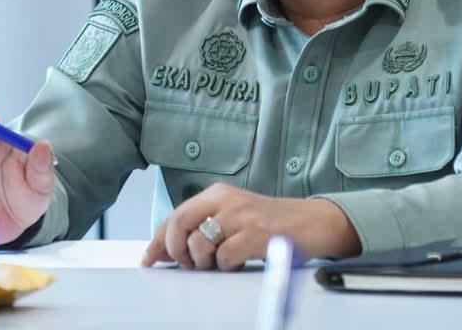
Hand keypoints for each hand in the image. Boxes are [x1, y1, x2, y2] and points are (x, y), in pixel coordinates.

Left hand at [140, 183, 359, 270]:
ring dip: (204, 261)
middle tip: (187, 264)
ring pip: (199, 243)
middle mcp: (226, 200)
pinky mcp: (256, 234)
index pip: (175, 215)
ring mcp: (241, 216)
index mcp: (217, 194)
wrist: (312, 222)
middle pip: (180, 224)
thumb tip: (168, 251)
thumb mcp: (233, 215)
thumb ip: (204, 226)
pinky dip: (227, 266)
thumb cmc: (270, 223)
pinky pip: (224, 258)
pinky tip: (239, 262)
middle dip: (176, 250)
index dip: (158, 241)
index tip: (149, 259)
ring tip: (220, 261)